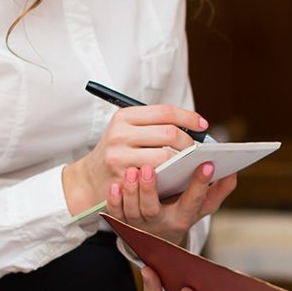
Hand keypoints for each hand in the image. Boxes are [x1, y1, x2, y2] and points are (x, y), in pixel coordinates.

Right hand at [62, 103, 208, 215]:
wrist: (89, 178)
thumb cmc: (118, 151)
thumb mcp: (128, 129)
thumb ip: (155, 124)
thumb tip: (194, 125)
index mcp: (124, 117)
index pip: (165, 112)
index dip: (189, 117)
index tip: (202, 125)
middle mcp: (120, 134)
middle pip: (169, 133)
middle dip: (189, 142)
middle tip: (196, 149)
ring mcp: (120, 157)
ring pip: (165, 157)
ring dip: (182, 161)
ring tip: (189, 162)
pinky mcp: (123, 178)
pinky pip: (156, 176)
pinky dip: (170, 175)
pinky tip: (177, 175)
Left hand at [102, 162, 236, 245]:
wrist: (156, 240)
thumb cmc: (181, 213)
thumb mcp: (202, 207)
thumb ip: (219, 190)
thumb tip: (233, 171)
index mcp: (183, 217)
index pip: (193, 201)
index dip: (201, 184)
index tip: (207, 163)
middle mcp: (160, 223)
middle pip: (152, 209)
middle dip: (149, 190)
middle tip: (149, 168)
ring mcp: (139, 224)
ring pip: (132, 210)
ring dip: (131, 191)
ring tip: (132, 171)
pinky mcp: (122, 221)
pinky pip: (115, 213)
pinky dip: (114, 200)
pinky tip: (115, 185)